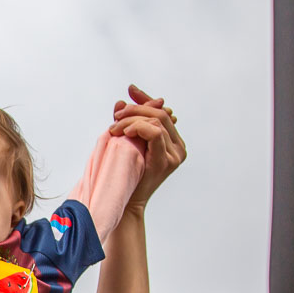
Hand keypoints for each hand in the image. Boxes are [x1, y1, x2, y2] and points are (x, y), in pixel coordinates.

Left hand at [110, 84, 186, 210]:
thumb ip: (127, 122)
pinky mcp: (166, 161)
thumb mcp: (127, 143)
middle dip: (136, 109)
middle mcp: (179, 147)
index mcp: (173, 141)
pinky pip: (155, 134)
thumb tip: (121, 101)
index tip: (130, 90)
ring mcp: (175, 154)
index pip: (161, 112)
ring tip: (115, 128)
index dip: (146, 99)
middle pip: (160, 114)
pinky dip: (138, 128)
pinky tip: (125, 133)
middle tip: (116, 116)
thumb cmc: (124, 174)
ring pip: (157, 121)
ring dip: (132, 120)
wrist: (125, 201)